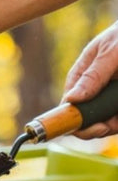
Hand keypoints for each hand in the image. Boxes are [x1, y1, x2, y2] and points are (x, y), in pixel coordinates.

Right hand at [62, 21, 117, 137]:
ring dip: (112, 124)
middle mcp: (91, 91)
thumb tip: (71, 99)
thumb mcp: (108, 54)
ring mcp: (107, 98)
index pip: (68, 105)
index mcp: (80, 78)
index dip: (72, 120)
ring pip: (106, 122)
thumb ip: (92, 76)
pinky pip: (117, 119)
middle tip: (106, 126)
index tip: (84, 126)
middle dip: (96, 127)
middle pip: (86, 119)